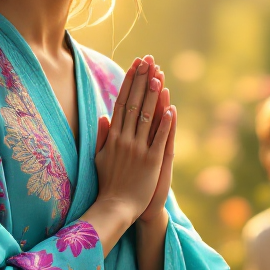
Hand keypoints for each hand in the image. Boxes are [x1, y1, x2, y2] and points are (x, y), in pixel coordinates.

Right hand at [92, 56, 173, 227]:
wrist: (115, 207)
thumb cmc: (108, 183)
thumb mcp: (99, 157)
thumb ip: (102, 136)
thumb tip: (104, 116)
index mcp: (113, 137)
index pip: (121, 103)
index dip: (128, 83)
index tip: (134, 66)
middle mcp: (125, 140)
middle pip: (134, 104)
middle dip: (141, 81)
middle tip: (147, 62)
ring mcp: (138, 150)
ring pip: (147, 117)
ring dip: (153, 96)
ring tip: (158, 76)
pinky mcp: (152, 161)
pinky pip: (160, 138)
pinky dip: (165, 123)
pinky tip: (171, 108)